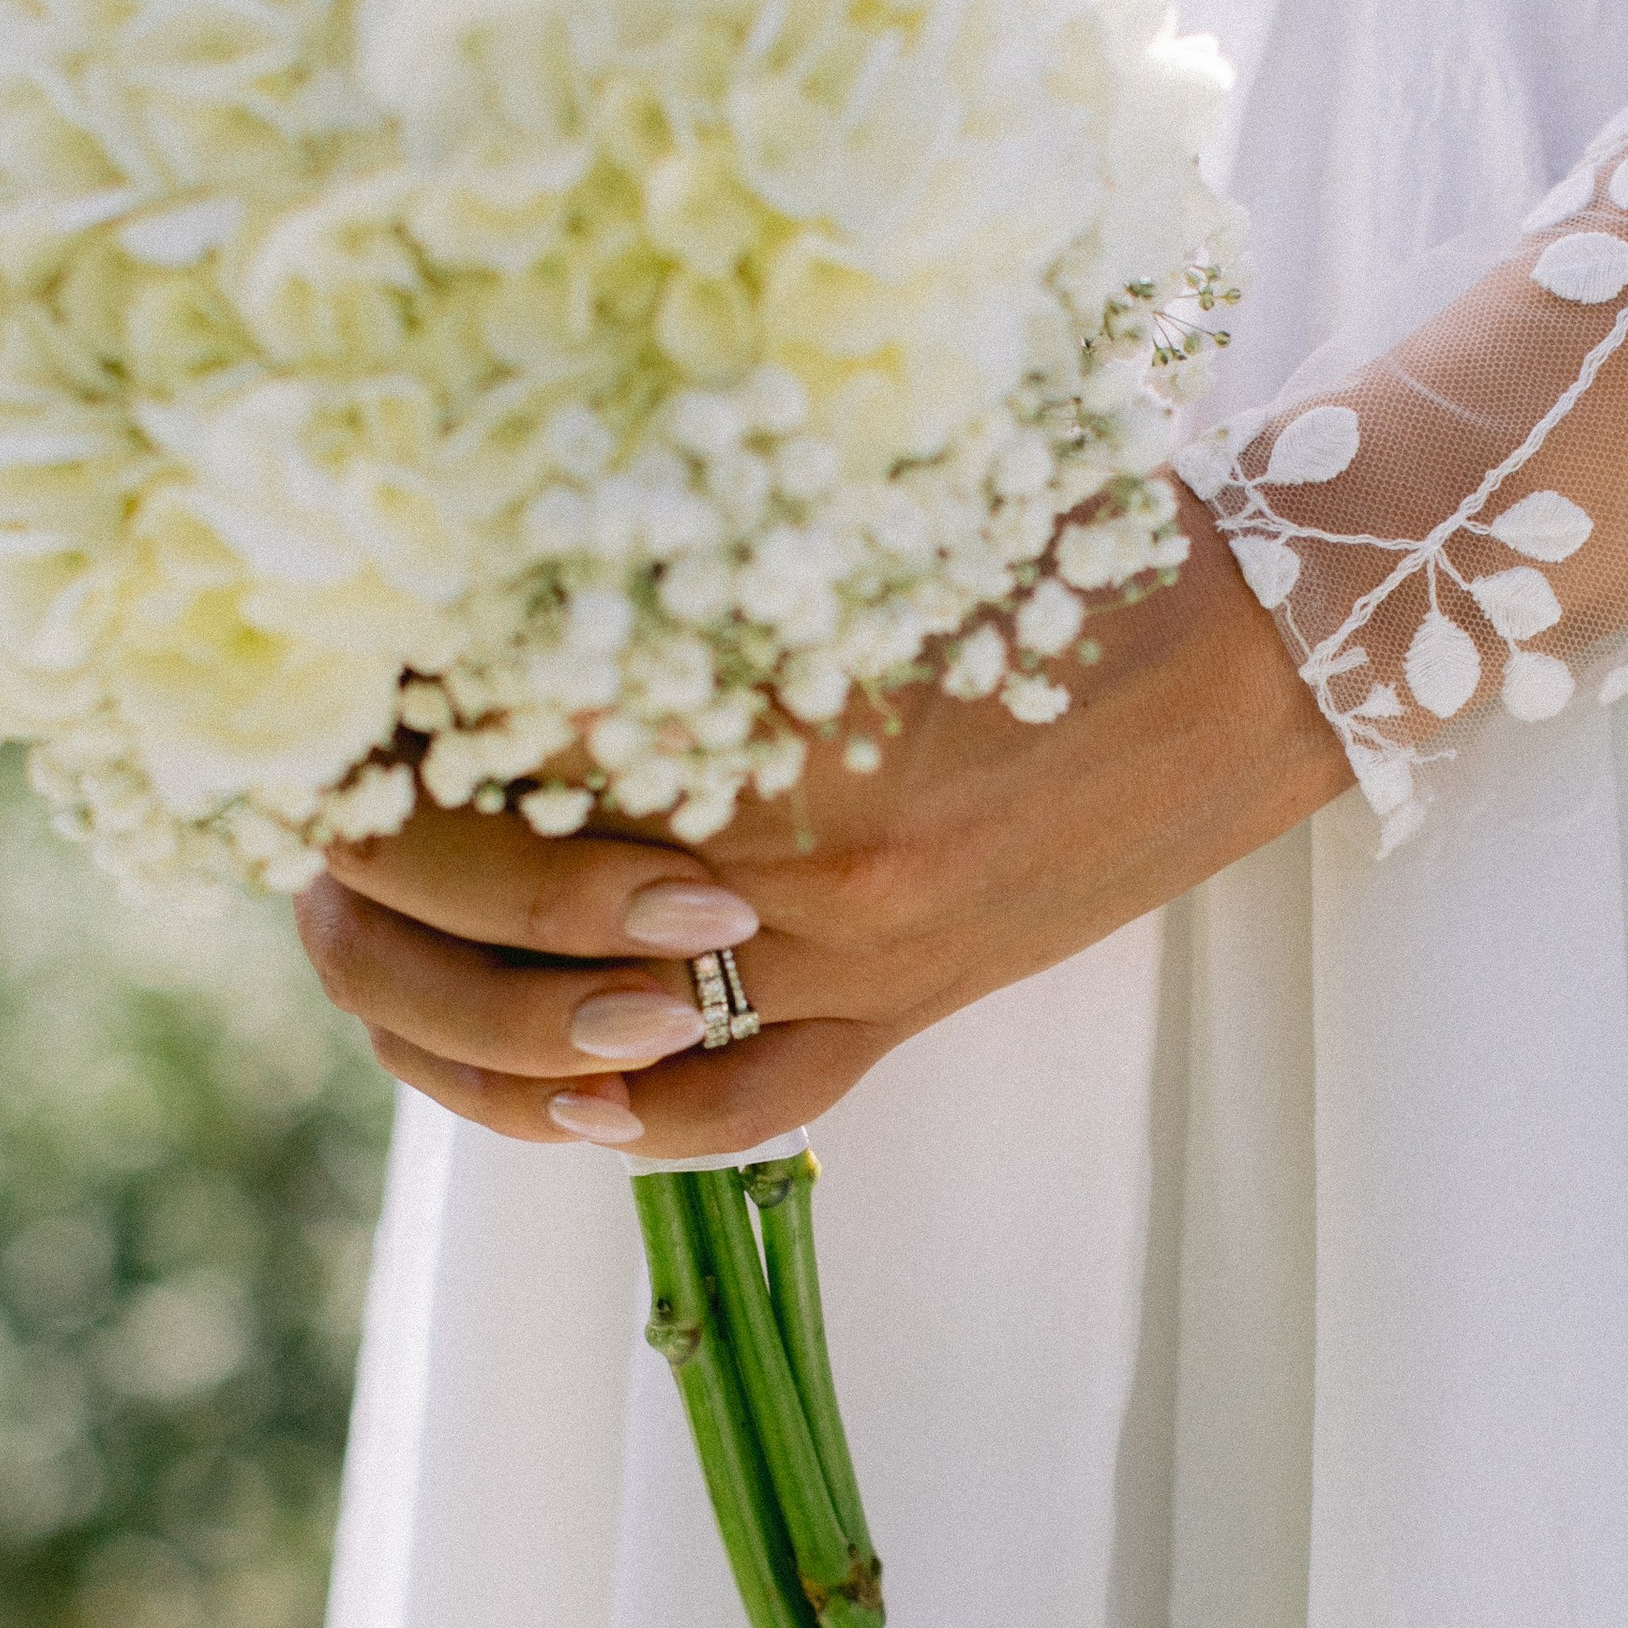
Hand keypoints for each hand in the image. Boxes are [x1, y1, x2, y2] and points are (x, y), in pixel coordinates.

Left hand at [294, 509, 1348, 1152]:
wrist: (1287, 642)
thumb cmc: (1088, 533)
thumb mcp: (876, 513)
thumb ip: (695, 561)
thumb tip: (490, 577)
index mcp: (782, 710)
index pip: (507, 724)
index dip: (410, 689)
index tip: (356, 640)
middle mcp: (804, 861)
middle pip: (504, 884)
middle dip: (394, 838)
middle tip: (340, 777)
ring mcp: (860, 959)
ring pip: (585, 1026)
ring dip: (468, 984)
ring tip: (396, 922)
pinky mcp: (912, 1014)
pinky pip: (737, 1110)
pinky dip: (618, 1113)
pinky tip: (549, 1093)